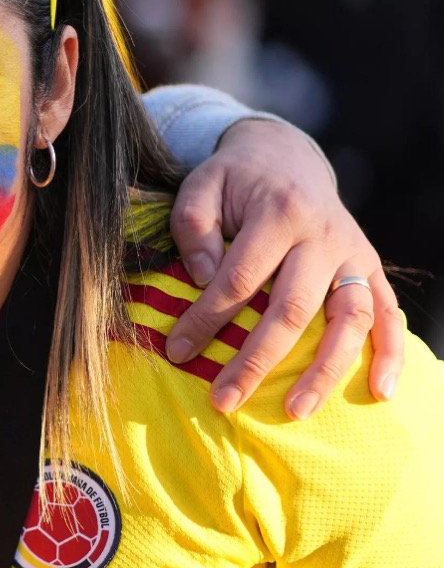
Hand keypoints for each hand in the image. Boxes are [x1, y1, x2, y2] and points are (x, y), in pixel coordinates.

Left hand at [165, 118, 402, 418]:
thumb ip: (193, 226)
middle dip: (257, 360)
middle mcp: (324, 237)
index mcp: (279, 213)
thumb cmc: (236, 179)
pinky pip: (389, 314)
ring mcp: (354, 255)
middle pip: (293, 308)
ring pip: (350, 319)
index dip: (207, 320)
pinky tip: (379, 391)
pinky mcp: (371, 268)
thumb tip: (204, 279)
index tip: (177, 351)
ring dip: (325, 370)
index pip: (239, 279)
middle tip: (225, 400)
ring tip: (296, 411)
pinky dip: (390, 354)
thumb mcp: (202, 184)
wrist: (288, 156)